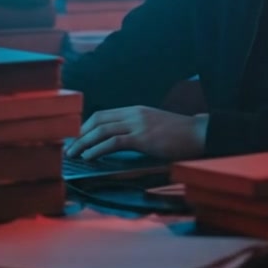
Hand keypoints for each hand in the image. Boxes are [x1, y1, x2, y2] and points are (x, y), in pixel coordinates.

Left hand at [65, 106, 208, 161]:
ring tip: (73, 154)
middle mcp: (133, 113)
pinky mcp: (143, 138)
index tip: (74, 139)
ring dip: (83, 143)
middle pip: (97, 120)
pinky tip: (89, 157)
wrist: (199, 133)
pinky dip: (98, 149)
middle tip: (67, 148)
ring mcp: (138, 124)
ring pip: (102, 130)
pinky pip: (114, 142)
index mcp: (134, 110)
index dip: (85, 127)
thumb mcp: (153, 126)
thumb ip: (136, 130)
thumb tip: (117, 142)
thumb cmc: (179, 134)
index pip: (102, 115)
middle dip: (79, 134)